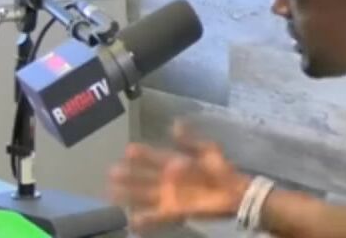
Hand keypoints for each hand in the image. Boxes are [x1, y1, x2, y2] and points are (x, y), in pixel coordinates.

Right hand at [107, 119, 250, 232]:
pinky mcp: (175, 212)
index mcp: (176, 163)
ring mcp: (170, 197)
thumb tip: (175, 123)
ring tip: (111, 193)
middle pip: (144, 178)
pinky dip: (144, 220)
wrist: (234, 192)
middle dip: (128, 175)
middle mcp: (169, 180)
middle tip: (111, 171)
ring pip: (144, 196)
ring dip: (129, 195)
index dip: (142, 154)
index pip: (154, 157)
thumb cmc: (221, 170)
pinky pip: (156, 216)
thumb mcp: (207, 150)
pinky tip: (131, 221)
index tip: (127, 149)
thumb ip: (190, 140)